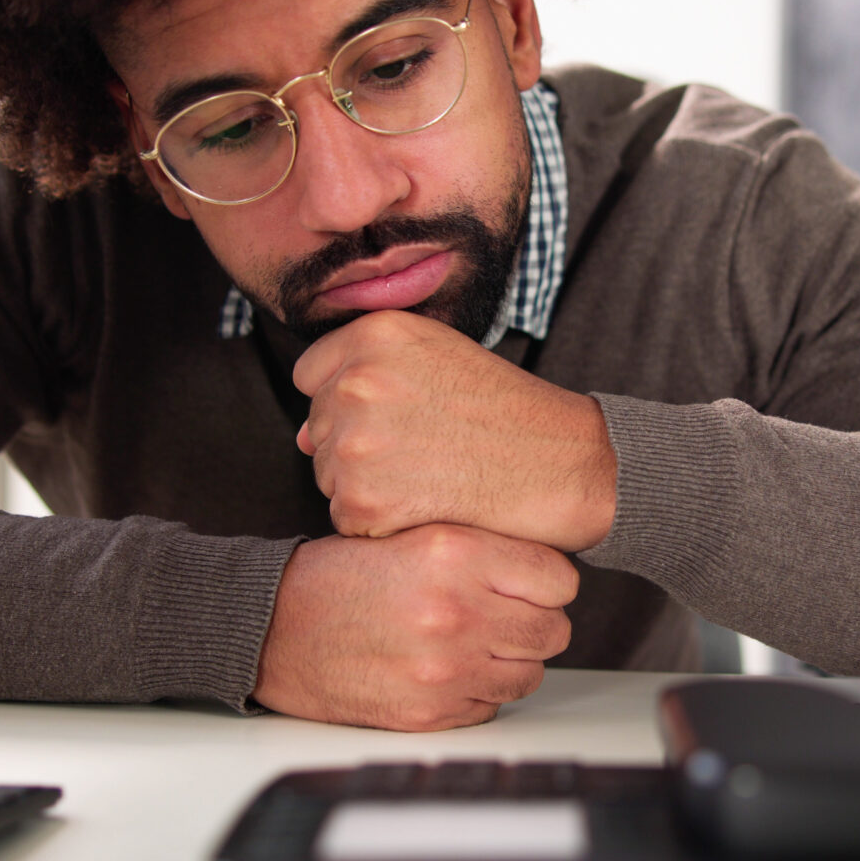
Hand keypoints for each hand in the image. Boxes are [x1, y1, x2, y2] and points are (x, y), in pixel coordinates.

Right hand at [253, 524, 578, 730]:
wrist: (274, 628)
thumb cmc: (338, 579)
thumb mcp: (411, 534)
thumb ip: (481, 547)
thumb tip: (546, 572)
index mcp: (454, 554)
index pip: (559, 579)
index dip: (548, 582)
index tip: (533, 584)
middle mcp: (455, 612)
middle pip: (553, 630)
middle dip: (535, 622)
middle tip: (506, 615)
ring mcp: (445, 669)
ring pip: (529, 675)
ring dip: (511, 661)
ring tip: (475, 643)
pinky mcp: (429, 712)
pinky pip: (491, 707)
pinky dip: (478, 692)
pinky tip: (447, 670)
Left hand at [293, 310, 616, 551]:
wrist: (560, 465)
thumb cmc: (505, 412)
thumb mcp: (439, 356)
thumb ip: (364, 375)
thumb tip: (299, 435)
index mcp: (374, 335)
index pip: (312, 374)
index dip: (348, 401)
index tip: (392, 416)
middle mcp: (356, 382)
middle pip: (317, 429)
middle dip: (357, 446)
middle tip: (423, 450)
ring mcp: (356, 444)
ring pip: (327, 476)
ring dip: (366, 487)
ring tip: (429, 476)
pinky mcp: (364, 503)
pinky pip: (346, 521)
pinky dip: (380, 526)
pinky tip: (427, 506)